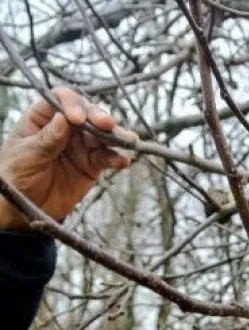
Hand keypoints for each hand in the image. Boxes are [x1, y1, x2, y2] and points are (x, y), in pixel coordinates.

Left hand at [0, 88, 134, 229]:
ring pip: (103, 135)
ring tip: (128, 141)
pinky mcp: (93, 164)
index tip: (77, 119)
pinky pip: (108, 158)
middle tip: (107, 124)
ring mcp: (81, 145)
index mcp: (43, 118)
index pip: (61, 100)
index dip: (72, 104)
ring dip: (116, 136)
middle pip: (88, 113)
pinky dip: (117, 158)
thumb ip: (47, 139)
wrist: (24, 207)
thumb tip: (63, 118)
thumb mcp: (26, 155)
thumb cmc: (16, 176)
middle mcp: (66, 128)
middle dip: (100, 117)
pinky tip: (123, 161)